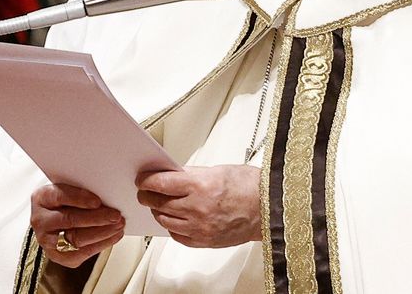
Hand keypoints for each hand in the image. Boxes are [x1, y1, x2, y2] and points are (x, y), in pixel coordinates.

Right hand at [30, 183, 124, 267]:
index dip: (79, 199)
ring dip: (102, 233)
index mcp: (42, 198)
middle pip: (70, 220)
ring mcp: (47, 240)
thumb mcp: (68, 189)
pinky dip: (101, 244)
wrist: (53, 220)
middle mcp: (40, 220)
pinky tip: (113, 236)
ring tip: (118, 226)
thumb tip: (107, 196)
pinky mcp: (58, 256)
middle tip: (116, 215)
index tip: (98, 201)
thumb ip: (82, 190)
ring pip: (77, 238)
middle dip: (97, 218)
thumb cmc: (64, 202)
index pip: (59, 196)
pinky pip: (81, 253)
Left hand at [136, 165, 260, 247]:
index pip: (160, 183)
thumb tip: (171, 175)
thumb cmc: (249, 187)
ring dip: (158, 211)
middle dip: (147, 195)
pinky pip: (178, 236)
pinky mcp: (205, 241)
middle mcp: (198, 208)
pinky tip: (174, 219)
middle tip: (145, 191)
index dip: (146, 181)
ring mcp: (201, 227)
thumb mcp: (216, 170)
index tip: (142, 179)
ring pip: (165, 221)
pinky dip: (172, 227)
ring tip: (159, 204)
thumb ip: (190, 175)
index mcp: (200, 186)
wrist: (269, 208)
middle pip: (158, 203)